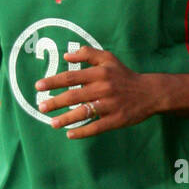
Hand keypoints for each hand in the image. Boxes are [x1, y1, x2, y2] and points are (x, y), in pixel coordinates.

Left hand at [34, 46, 159, 138]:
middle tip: (41, 107)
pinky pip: (96, 127)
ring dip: (66, 119)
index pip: (71, 77)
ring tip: (52, 123)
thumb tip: (67, 55)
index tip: (38, 86)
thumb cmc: (124, 75)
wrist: (150, 92)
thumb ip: (88, 54)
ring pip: (84, 113)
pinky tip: (70, 135)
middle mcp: (103, 88)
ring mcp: (110, 105)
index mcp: (99, 73)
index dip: (53, 81)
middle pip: (74, 96)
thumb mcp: (109, 58)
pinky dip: (82, 132)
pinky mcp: (116, 120)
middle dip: (55, 102)